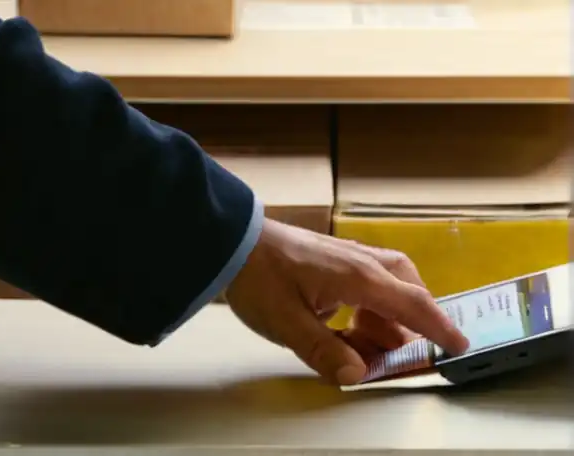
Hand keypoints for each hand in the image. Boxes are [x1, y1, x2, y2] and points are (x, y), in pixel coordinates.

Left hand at [226, 218, 468, 385]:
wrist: (232, 241)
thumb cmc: (259, 279)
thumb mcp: (287, 323)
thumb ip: (324, 351)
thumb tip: (358, 374)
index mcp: (358, 277)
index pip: (413, 304)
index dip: (440, 327)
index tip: (460, 346)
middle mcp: (360, 262)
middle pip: (407, 287)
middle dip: (413, 318)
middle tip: (406, 348)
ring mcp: (346, 256)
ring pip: (387, 283)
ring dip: (387, 315)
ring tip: (367, 344)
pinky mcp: (332, 258)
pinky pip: (366, 280)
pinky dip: (369, 305)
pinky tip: (347, 323)